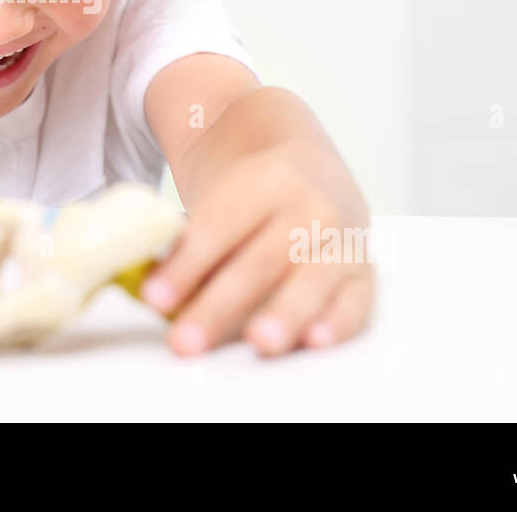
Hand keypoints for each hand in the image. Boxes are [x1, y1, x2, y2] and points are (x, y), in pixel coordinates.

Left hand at [140, 142, 374, 356]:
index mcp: (266, 179)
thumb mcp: (219, 201)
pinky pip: (355, 301)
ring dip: (285, 315)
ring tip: (259, 343)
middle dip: (220, 306)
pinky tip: (316, 341)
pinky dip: (338, 322)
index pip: (219, 227)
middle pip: (259, 263)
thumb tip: (152, 289)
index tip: (154, 297)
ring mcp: (343, 239)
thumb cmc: (251, 199)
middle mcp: (310, 207)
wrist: (312, 172)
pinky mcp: (364, 273)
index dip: (186, 265)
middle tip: (186, 341)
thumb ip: (190, 242)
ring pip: (310, 281)